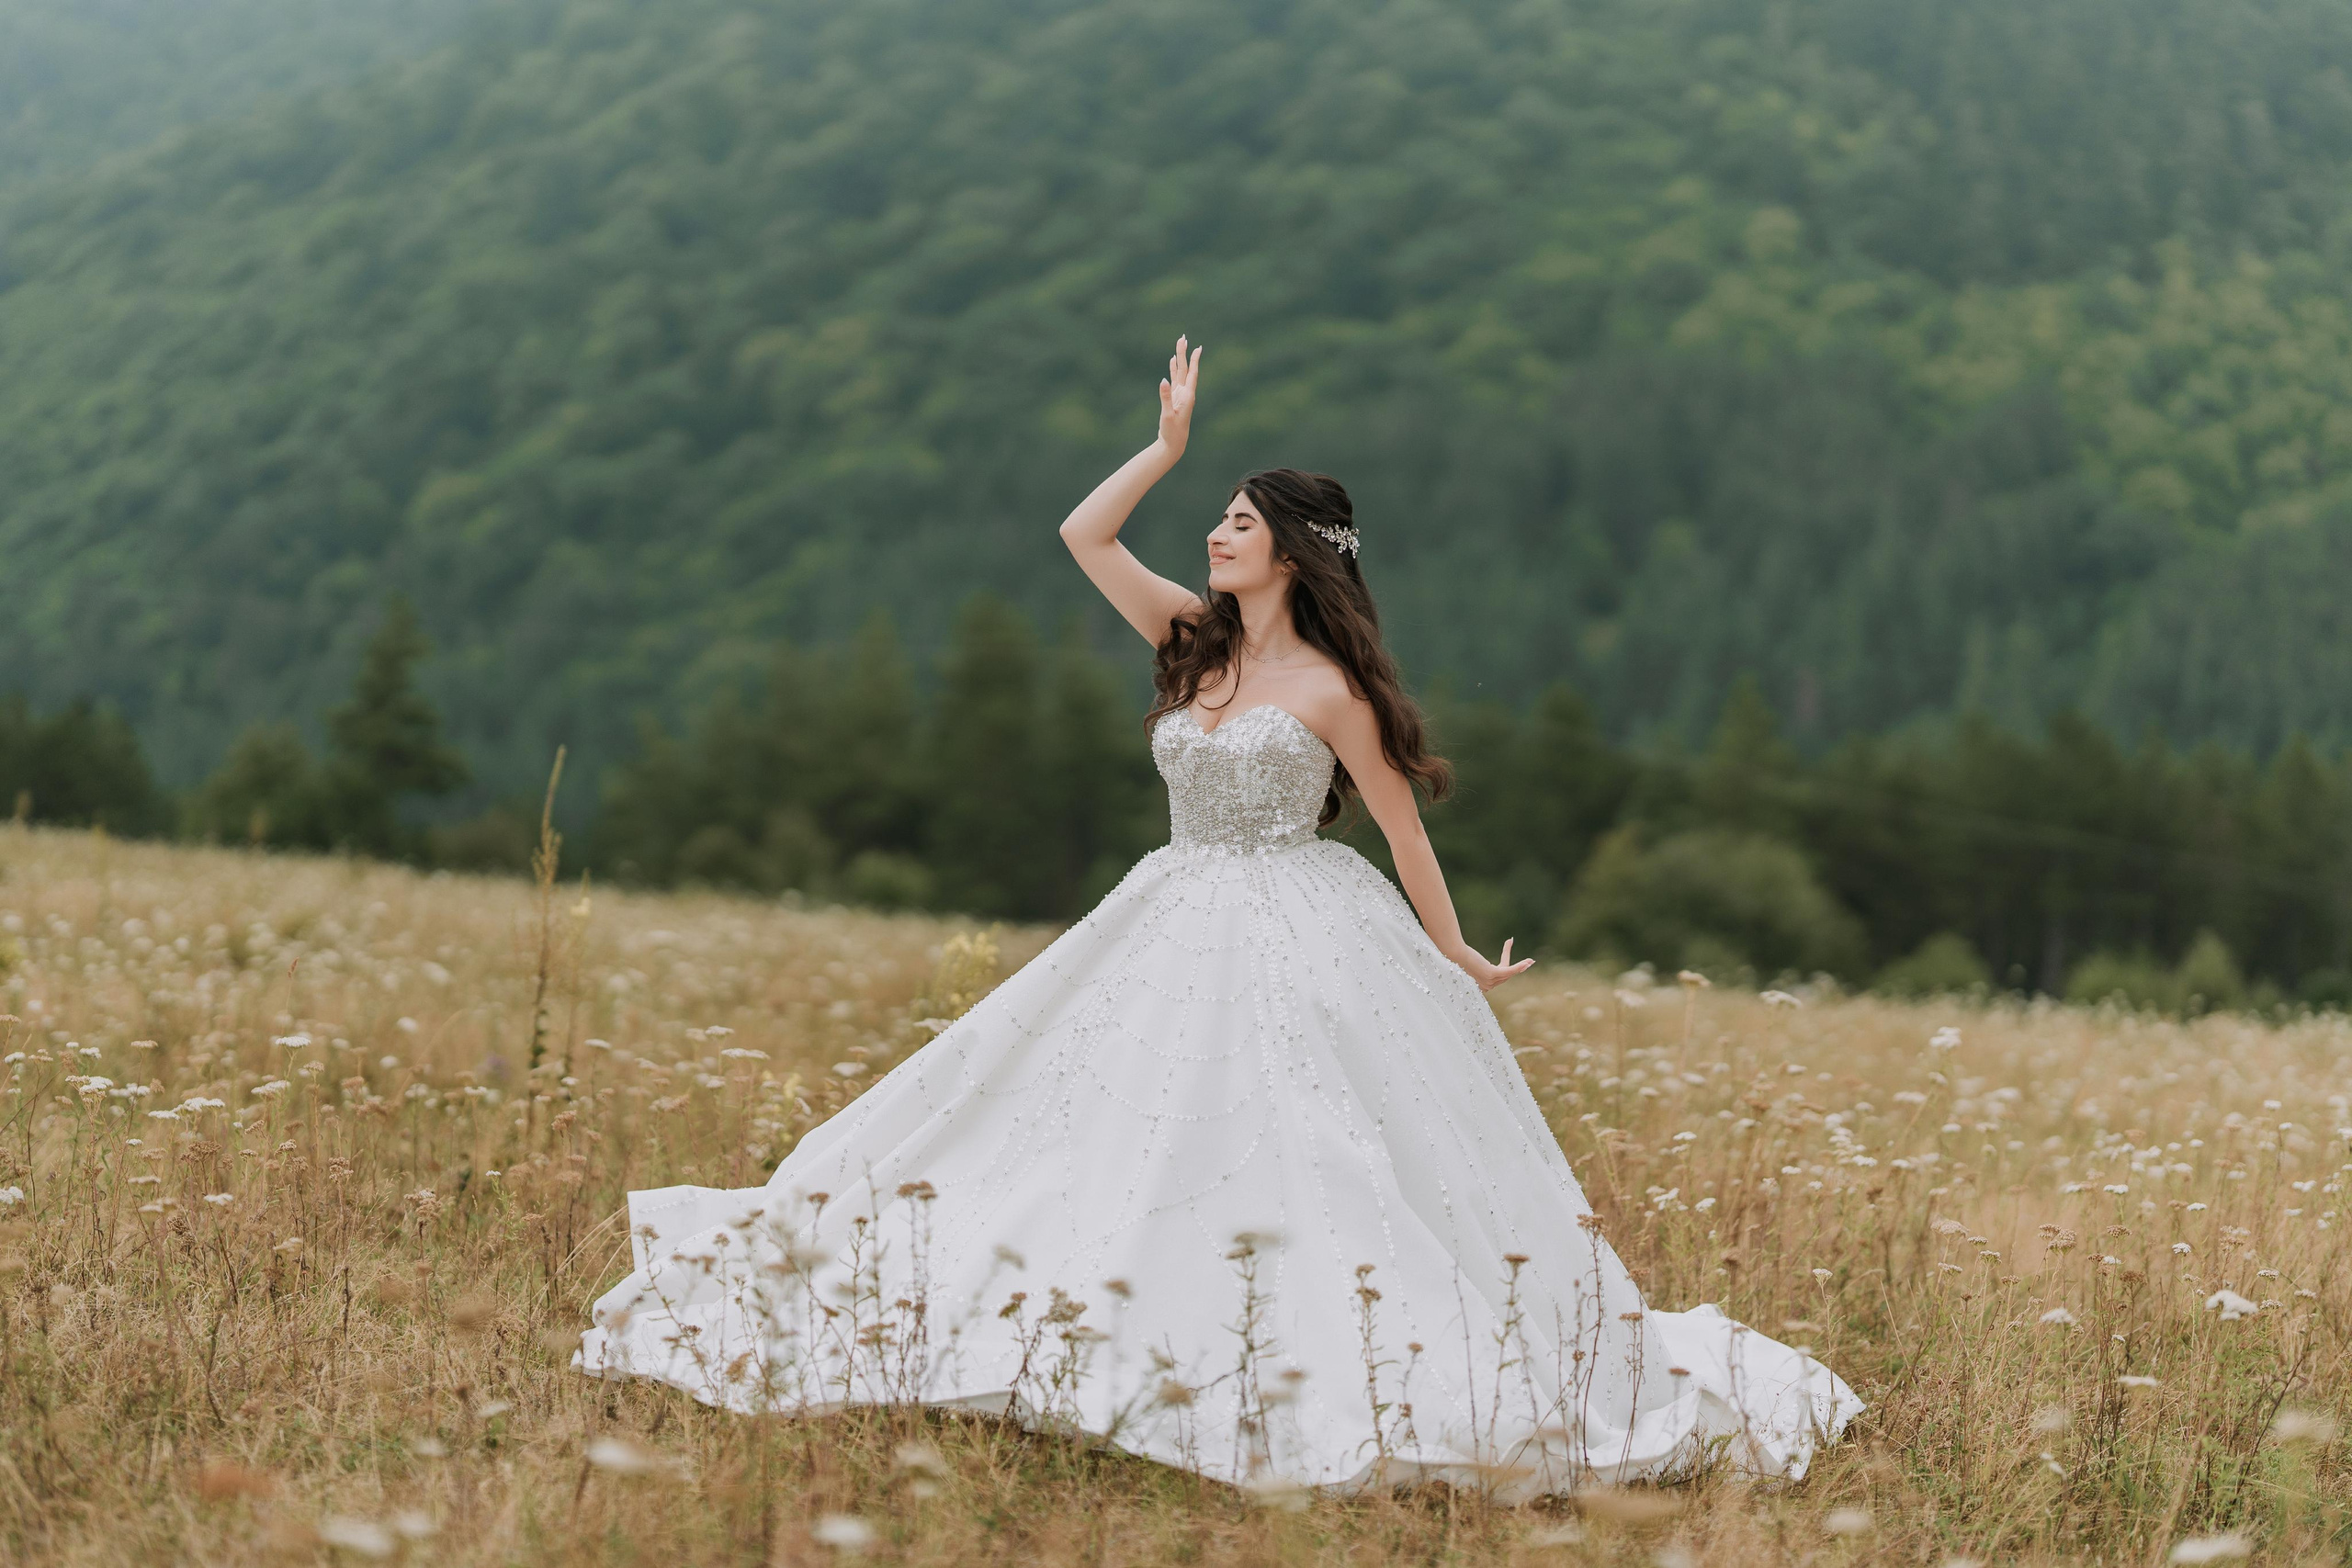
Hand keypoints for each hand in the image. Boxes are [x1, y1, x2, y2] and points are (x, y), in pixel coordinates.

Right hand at [1157, 334, 1202, 456]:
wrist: (1173, 443)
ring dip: (1179, 358)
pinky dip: (1173, 369)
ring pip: (1180, 372)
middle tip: (1183, 337)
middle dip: (1184, 353)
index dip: (1194, 360)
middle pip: (1186, 369)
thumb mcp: (1167, 415)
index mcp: (1188, 396)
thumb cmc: (1172, 432)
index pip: (1192, 374)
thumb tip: (1163, 379)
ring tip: (1179, 344)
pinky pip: (1174, 379)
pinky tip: (1172, 361)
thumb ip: (1165, 397)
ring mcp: (1180, 395)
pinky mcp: (1174, 398)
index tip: (1198, 347)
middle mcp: (1186, 393)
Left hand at [1454, 937, 1534, 992]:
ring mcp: (1489, 982)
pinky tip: (1527, 962)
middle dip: (1519, 967)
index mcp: (1483, 986)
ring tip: (1531, 961)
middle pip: (1506, 976)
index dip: (1510, 968)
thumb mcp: (1475, 964)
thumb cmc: (1461, 956)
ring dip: (1521, 966)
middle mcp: (1487, 987)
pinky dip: (1518, 966)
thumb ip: (1481, 967)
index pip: (1500, 978)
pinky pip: (1509, 970)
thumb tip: (1485, 963)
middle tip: (1529, 961)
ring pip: (1509, 973)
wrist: (1455, 952)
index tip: (1518, 960)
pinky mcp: (1492, 974)